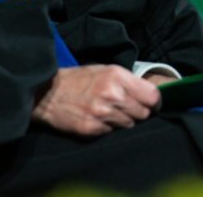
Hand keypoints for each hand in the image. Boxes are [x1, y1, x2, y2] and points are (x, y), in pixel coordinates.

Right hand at [32, 65, 160, 135]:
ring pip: (129, 124)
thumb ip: (127, 82)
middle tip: (125, 108)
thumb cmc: (79, 80)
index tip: (152, 105)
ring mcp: (102, 113)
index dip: (154, 102)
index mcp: (118, 76)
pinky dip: (108, 127)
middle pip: (143, 113)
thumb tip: (150, 95)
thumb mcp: (105, 70)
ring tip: (108, 112)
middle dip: (138, 112)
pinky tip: (97, 118)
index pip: (152, 96)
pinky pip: (112, 132)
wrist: (47, 92)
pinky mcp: (92, 128)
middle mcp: (112, 94)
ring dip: (123, 120)